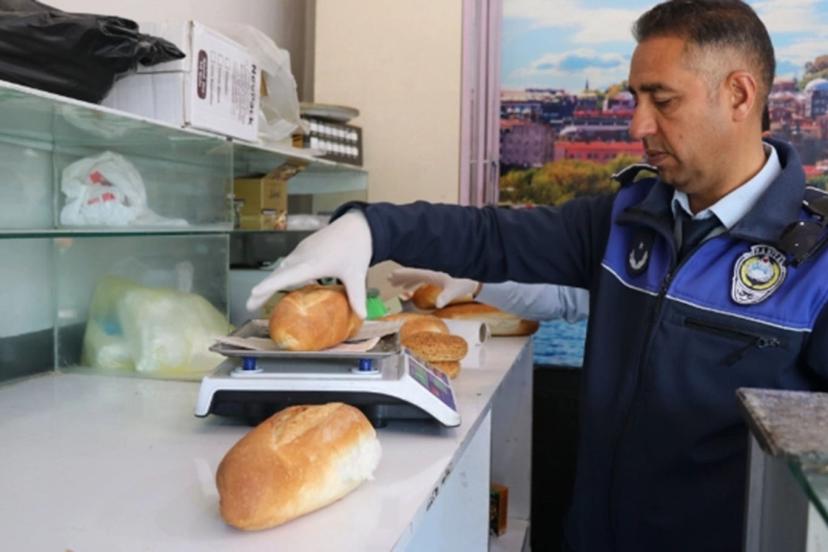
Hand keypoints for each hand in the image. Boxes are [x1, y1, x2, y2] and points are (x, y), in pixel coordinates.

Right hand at [246, 210, 372, 317]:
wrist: (357, 225)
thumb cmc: (356, 247)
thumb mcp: (356, 274)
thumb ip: (356, 296)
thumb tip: (360, 317)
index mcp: (314, 263)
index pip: (287, 276)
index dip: (270, 286)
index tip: (254, 293)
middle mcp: (303, 256)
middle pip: (277, 274)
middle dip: (262, 289)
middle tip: (250, 305)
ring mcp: (302, 251)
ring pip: (282, 268)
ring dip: (271, 282)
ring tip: (260, 297)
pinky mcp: (303, 248)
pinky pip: (289, 263)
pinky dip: (282, 274)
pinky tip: (284, 285)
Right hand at [388, 267, 478, 307]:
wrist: (473, 281)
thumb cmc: (464, 284)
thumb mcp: (454, 291)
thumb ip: (445, 297)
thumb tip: (438, 304)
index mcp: (433, 274)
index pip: (414, 273)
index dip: (403, 274)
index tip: (392, 274)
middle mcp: (432, 273)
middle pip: (413, 273)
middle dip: (400, 276)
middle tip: (388, 279)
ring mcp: (433, 276)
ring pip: (415, 276)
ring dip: (404, 280)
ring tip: (394, 284)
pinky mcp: (436, 279)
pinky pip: (420, 280)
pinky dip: (412, 283)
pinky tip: (408, 289)